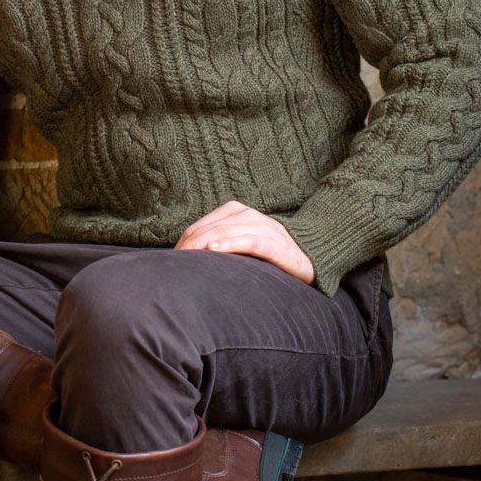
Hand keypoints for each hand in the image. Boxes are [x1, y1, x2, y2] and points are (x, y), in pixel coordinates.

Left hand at [174, 200, 314, 282]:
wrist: (310, 254)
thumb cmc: (270, 253)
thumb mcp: (241, 242)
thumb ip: (218, 243)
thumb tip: (185, 260)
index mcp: (234, 211)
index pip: (198, 228)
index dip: (182, 245)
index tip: (170, 264)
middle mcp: (246, 214)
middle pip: (206, 231)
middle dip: (187, 249)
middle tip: (173, 269)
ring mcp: (261, 226)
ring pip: (222, 234)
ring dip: (201, 247)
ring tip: (186, 262)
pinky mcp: (273, 243)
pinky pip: (247, 241)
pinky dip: (229, 245)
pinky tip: (214, 251)